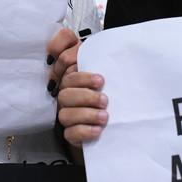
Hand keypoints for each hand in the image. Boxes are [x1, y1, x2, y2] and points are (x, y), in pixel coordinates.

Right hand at [46, 28, 107, 146]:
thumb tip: (110, 49)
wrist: (118, 122)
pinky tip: (98, 130)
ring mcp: (67, 112)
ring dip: (87, 114)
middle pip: (65, 91)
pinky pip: (70, 133)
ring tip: (104, 116)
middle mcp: (68, 92)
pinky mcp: (71, 133)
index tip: (101, 79)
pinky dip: (84, 131)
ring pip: (65, 113)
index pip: (63, 60)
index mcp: (75, 73)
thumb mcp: (112, 70)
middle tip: (105, 99)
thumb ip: (103, 56)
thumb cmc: (112, 92)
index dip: (73, 67)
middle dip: (86, 95)